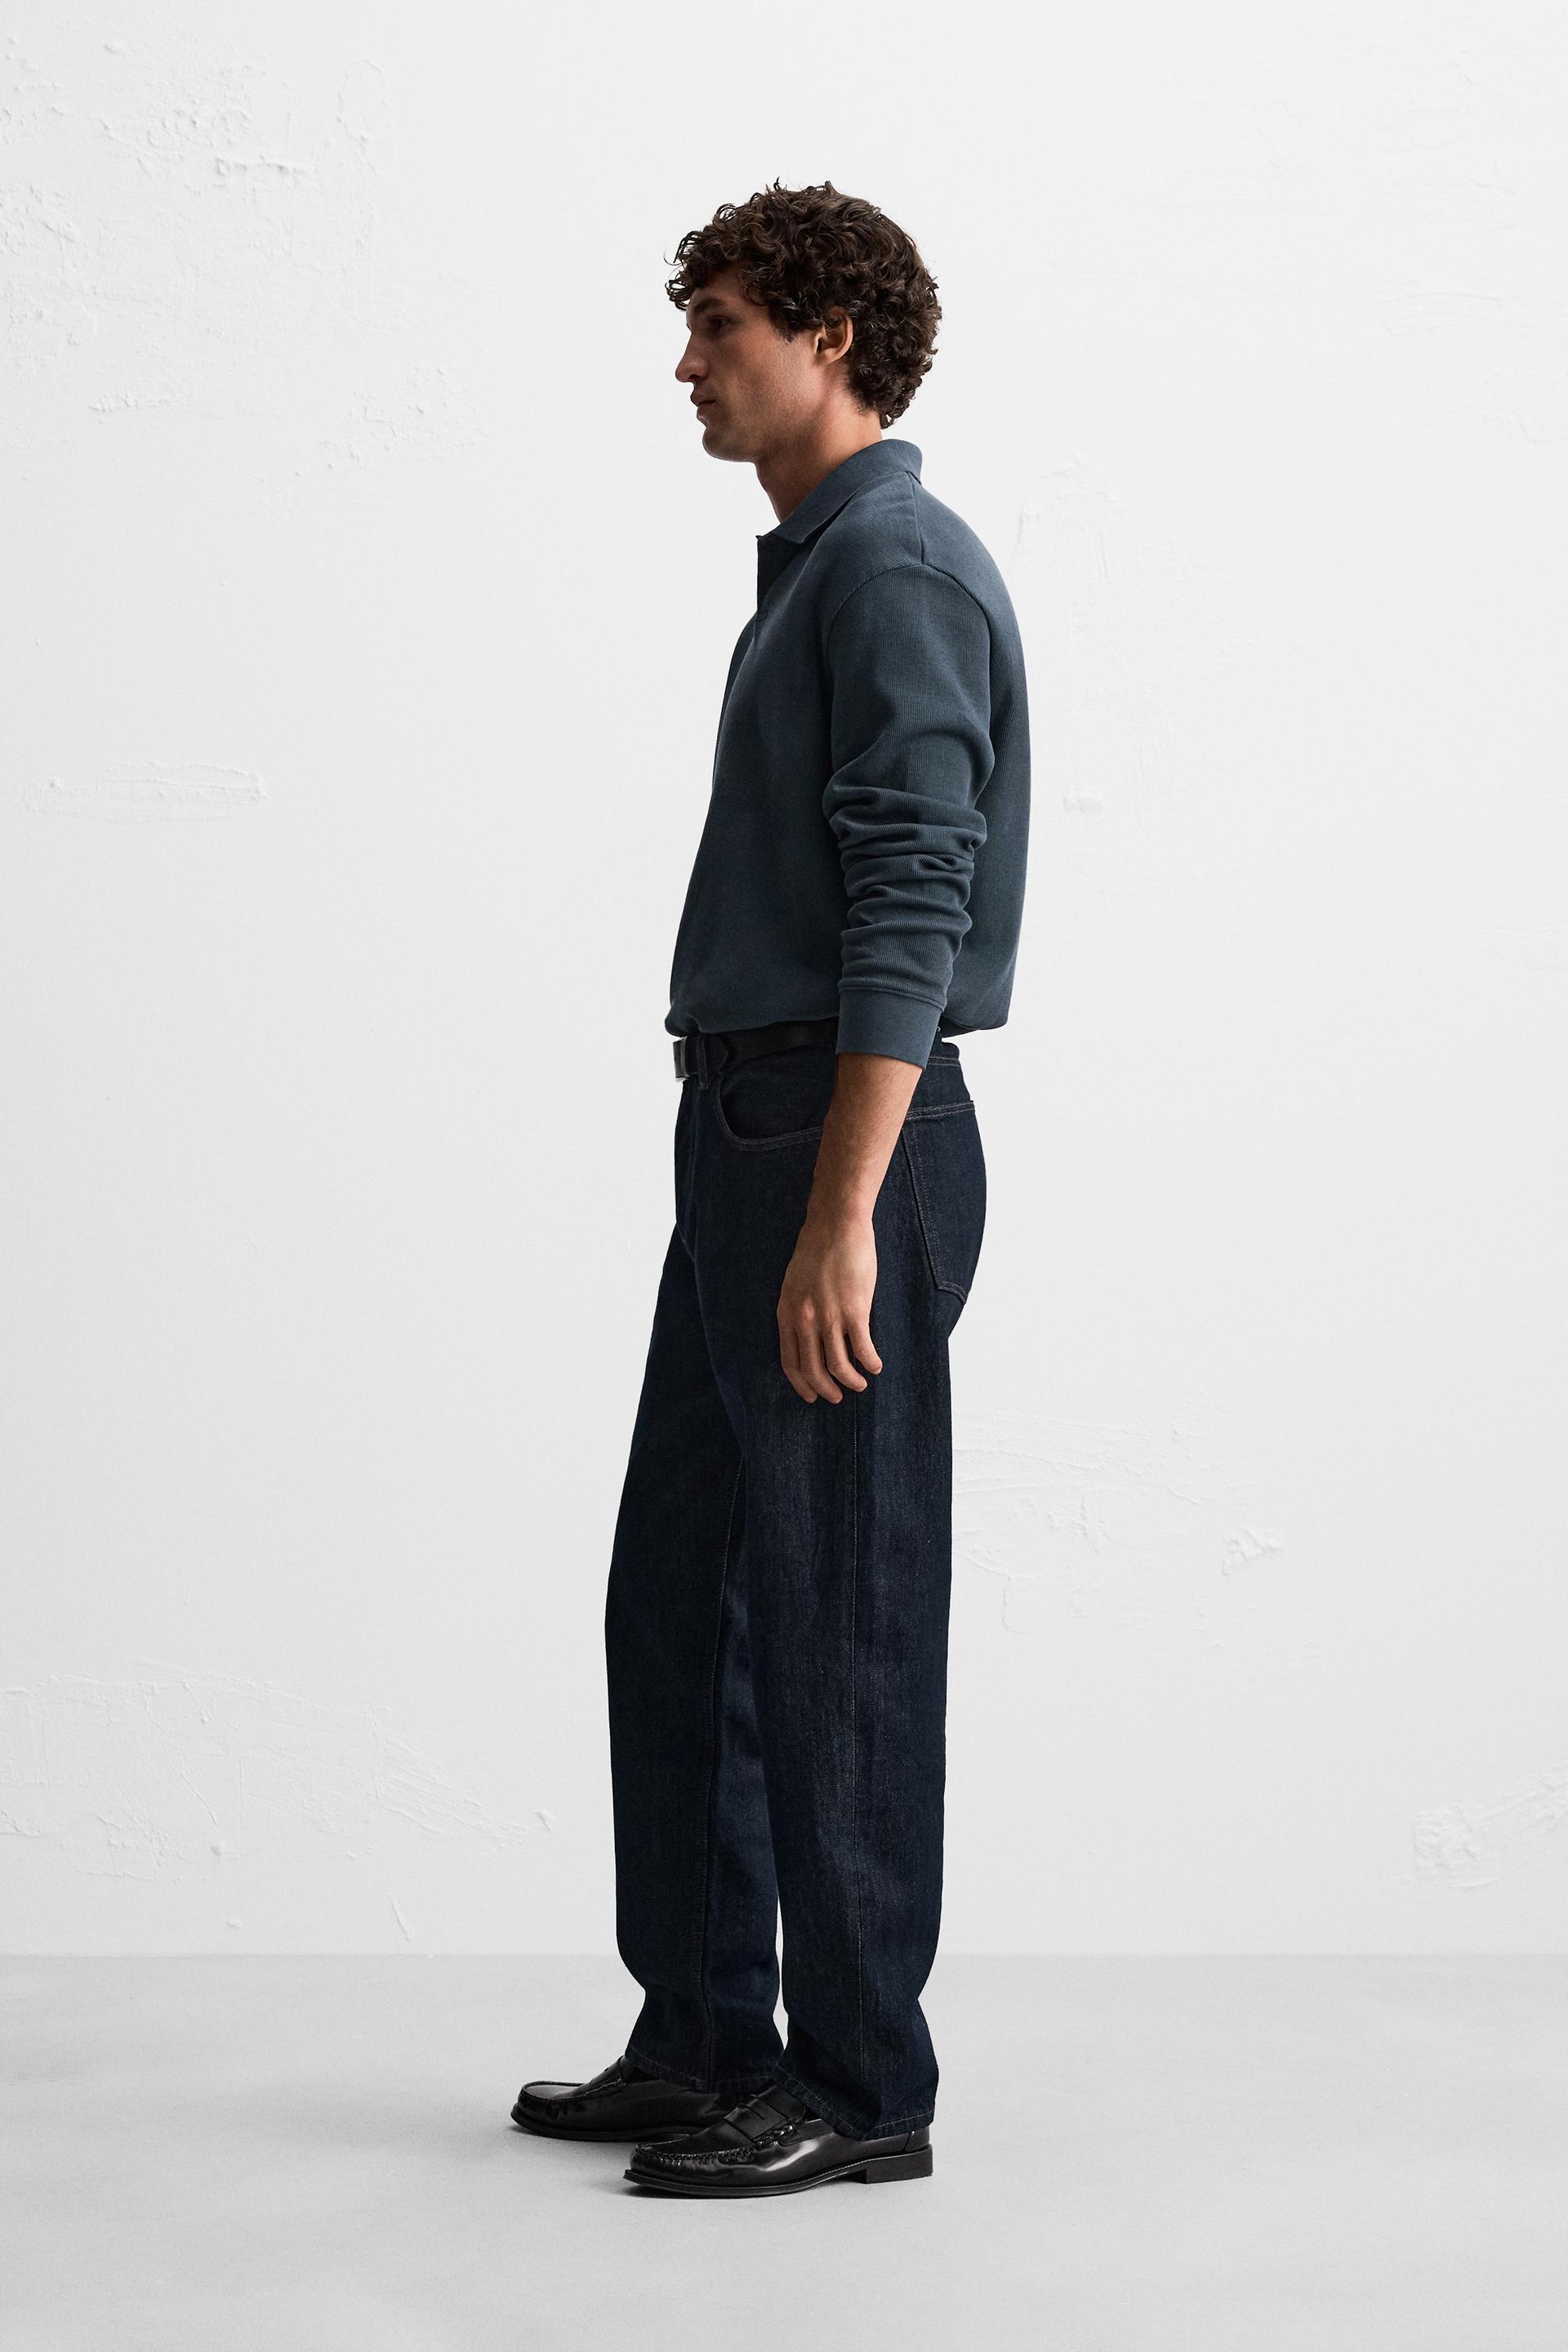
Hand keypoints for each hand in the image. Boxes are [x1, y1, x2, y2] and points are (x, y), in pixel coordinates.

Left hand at [777, 1209, 884, 1402]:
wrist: (836, 1224)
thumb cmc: (816, 1250)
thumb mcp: (793, 1284)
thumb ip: (797, 1311)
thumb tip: (807, 1336)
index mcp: (786, 1313)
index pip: (790, 1363)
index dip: (802, 1385)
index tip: (812, 1396)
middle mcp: (805, 1320)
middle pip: (814, 1370)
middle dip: (827, 1389)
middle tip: (838, 1396)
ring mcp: (829, 1317)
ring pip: (839, 1366)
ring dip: (851, 1381)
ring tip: (860, 1383)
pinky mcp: (855, 1310)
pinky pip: (862, 1349)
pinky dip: (870, 1363)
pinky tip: (876, 1365)